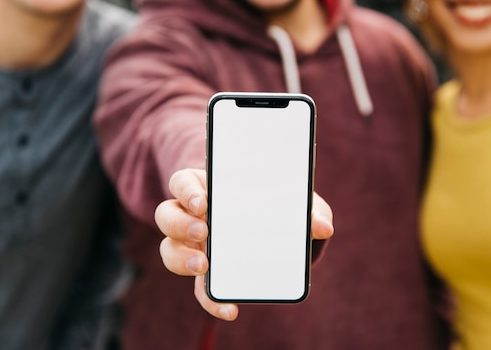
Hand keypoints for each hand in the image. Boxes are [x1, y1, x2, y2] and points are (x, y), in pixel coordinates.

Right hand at [154, 168, 333, 320]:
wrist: (278, 229)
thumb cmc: (278, 204)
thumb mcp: (294, 201)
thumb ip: (308, 210)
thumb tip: (323, 227)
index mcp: (208, 188)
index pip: (182, 182)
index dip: (186, 190)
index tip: (203, 202)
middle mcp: (193, 216)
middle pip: (167, 215)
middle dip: (181, 224)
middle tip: (204, 231)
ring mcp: (194, 246)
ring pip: (169, 249)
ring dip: (182, 259)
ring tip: (205, 266)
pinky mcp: (206, 274)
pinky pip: (198, 289)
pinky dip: (211, 300)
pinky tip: (230, 308)